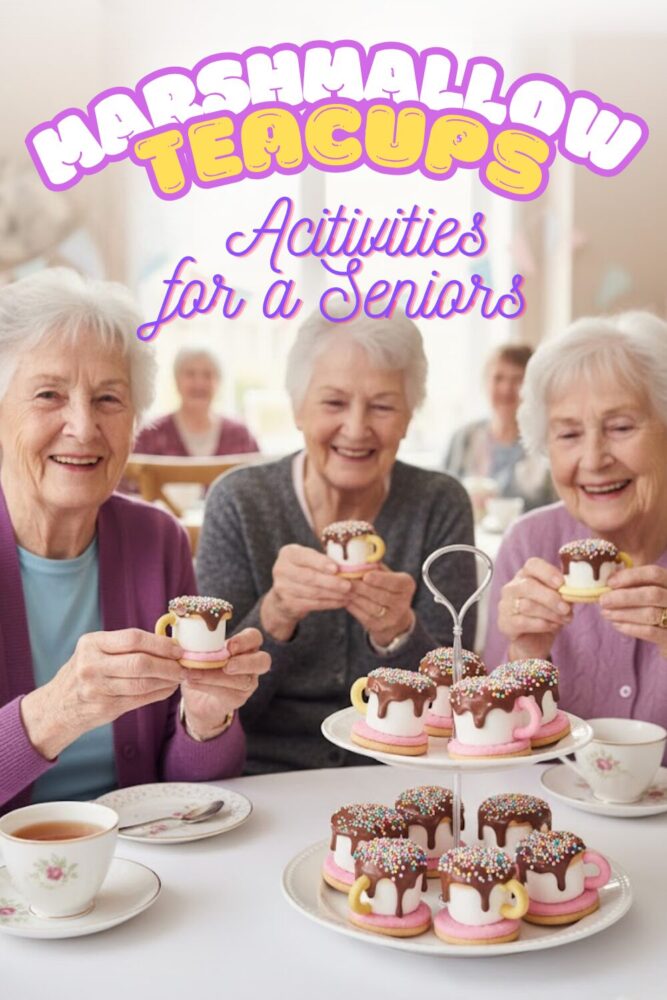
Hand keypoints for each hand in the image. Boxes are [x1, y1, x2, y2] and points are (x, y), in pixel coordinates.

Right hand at [20, 629, 183, 759]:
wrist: (58, 707)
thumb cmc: (85, 672)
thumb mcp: (95, 651)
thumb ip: (125, 646)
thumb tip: (168, 643)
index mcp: (91, 644)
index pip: (133, 638)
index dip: (160, 643)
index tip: (178, 648)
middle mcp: (91, 665)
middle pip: (140, 663)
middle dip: (168, 664)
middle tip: (184, 665)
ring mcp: (96, 689)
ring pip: (143, 684)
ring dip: (167, 680)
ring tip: (179, 677)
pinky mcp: (104, 708)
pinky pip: (140, 699)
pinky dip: (159, 693)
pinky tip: (168, 689)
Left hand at [180, 628, 270, 738]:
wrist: (198, 697)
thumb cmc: (202, 665)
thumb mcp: (202, 651)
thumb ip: (199, 642)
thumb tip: (182, 630)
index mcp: (247, 646)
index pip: (255, 638)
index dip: (245, 641)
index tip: (228, 646)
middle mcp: (253, 664)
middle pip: (263, 661)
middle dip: (245, 662)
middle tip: (226, 665)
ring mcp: (249, 682)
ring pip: (243, 680)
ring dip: (216, 677)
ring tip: (193, 674)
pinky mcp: (239, 698)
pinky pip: (229, 693)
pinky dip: (208, 686)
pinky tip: (192, 682)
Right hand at [260, 544, 350, 640]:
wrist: (284, 595)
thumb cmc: (304, 571)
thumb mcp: (308, 560)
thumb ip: (323, 560)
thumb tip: (348, 566)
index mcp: (288, 553)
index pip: (305, 557)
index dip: (321, 563)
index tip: (336, 569)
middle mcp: (281, 569)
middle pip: (310, 577)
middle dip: (332, 582)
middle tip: (349, 585)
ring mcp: (282, 588)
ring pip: (313, 592)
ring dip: (334, 594)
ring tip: (349, 594)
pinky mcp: (288, 603)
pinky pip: (313, 604)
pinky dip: (330, 603)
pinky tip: (342, 601)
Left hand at [346, 566, 415, 646]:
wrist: (393, 617)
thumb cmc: (387, 588)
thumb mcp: (387, 576)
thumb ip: (376, 568)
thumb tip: (359, 557)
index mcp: (407, 586)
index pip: (395, 583)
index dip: (380, 579)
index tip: (366, 576)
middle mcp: (402, 603)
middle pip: (381, 595)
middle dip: (362, 587)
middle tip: (346, 580)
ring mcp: (392, 618)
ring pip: (370, 606)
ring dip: (354, 596)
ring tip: (343, 588)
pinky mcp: (379, 627)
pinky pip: (362, 616)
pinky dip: (352, 606)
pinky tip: (344, 598)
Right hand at [497, 558, 572, 659]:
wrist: (534, 641)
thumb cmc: (548, 616)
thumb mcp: (560, 601)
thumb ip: (565, 592)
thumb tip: (576, 589)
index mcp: (526, 576)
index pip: (532, 565)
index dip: (547, 572)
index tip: (562, 583)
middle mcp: (512, 588)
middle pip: (528, 586)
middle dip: (551, 598)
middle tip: (566, 608)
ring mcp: (505, 605)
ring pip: (527, 606)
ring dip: (550, 614)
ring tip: (564, 620)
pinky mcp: (505, 623)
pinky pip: (523, 622)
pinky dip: (542, 625)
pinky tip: (552, 627)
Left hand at [599, 565, 666, 656]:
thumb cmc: (657, 608)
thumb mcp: (650, 591)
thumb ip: (634, 583)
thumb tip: (609, 578)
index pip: (654, 573)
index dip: (630, 576)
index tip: (610, 582)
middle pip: (652, 594)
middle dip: (624, 597)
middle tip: (603, 601)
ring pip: (650, 614)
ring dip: (623, 613)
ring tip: (606, 613)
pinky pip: (650, 632)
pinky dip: (630, 628)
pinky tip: (617, 625)